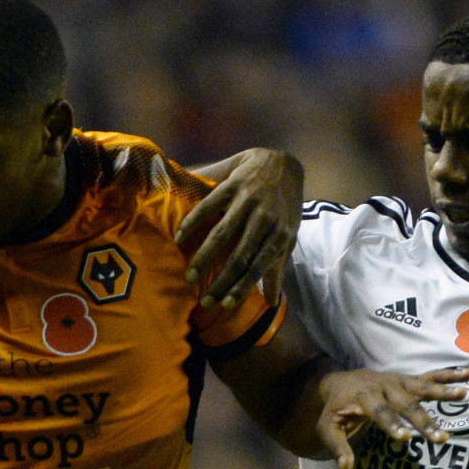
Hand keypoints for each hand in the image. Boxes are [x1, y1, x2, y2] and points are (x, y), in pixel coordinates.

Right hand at [177, 149, 303, 310]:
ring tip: (190, 277)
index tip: (227, 305)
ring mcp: (247, 201)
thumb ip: (277, 267)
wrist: (283, 163)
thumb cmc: (285, 206)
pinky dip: (192, 223)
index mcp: (279, 234)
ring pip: (222, 234)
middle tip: (205, 302)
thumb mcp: (289, 236)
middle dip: (221, 281)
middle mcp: (264, 219)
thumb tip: (272, 302)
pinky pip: (208, 206)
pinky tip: (179, 239)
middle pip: (239, 256)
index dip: (242, 287)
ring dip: (204, 258)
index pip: (258, 267)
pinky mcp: (232, 185)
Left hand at [318, 368, 468, 468]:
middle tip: (440, 437)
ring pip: (422, 387)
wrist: (341, 381)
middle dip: (423, 420)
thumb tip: (346, 467)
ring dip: (443, 392)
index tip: (405, 438)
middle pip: (406, 403)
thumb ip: (337, 446)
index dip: (391, 424)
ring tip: (463, 394)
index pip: (379, 411)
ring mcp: (399, 381)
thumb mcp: (328, 427)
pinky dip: (450, 374)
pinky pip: (431, 376)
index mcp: (363, 396)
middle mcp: (384, 385)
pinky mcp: (408, 380)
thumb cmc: (336, 409)